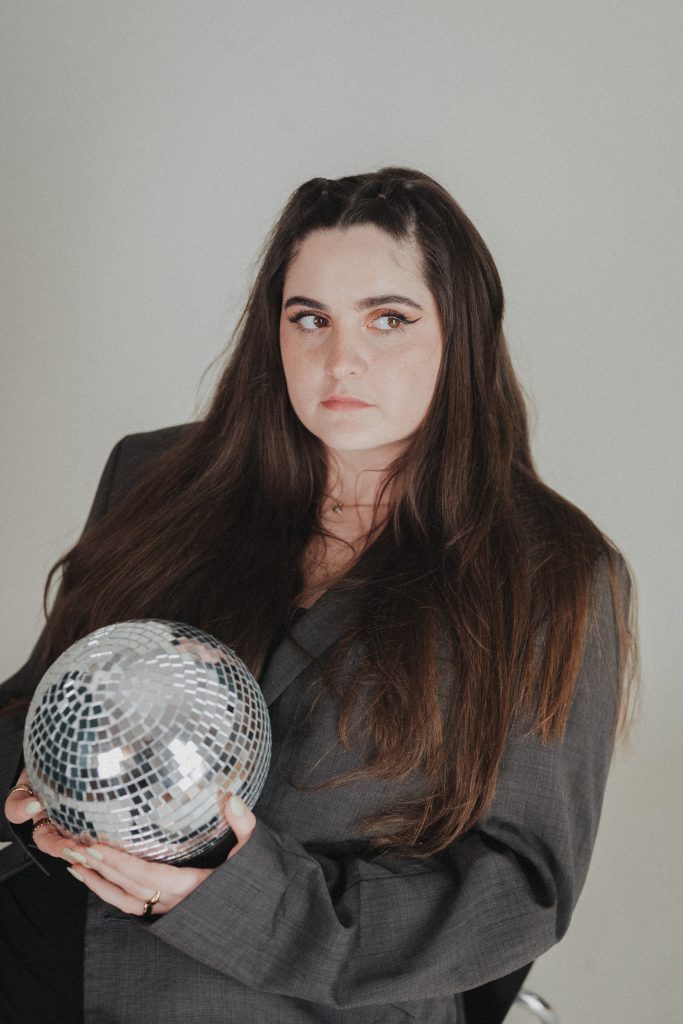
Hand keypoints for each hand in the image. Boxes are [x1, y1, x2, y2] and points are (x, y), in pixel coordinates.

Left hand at [4, 769, 256, 915]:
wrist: (266, 924)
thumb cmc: (258, 888)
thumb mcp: (255, 853)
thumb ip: (243, 826)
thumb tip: (230, 797)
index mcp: (190, 889)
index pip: (145, 875)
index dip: (118, 862)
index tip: (94, 847)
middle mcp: (173, 904)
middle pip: (126, 887)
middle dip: (98, 867)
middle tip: (72, 845)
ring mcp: (168, 910)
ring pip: (123, 900)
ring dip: (97, 881)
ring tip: (73, 860)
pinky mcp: (167, 911)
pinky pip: (130, 905)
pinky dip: (108, 892)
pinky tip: (93, 876)